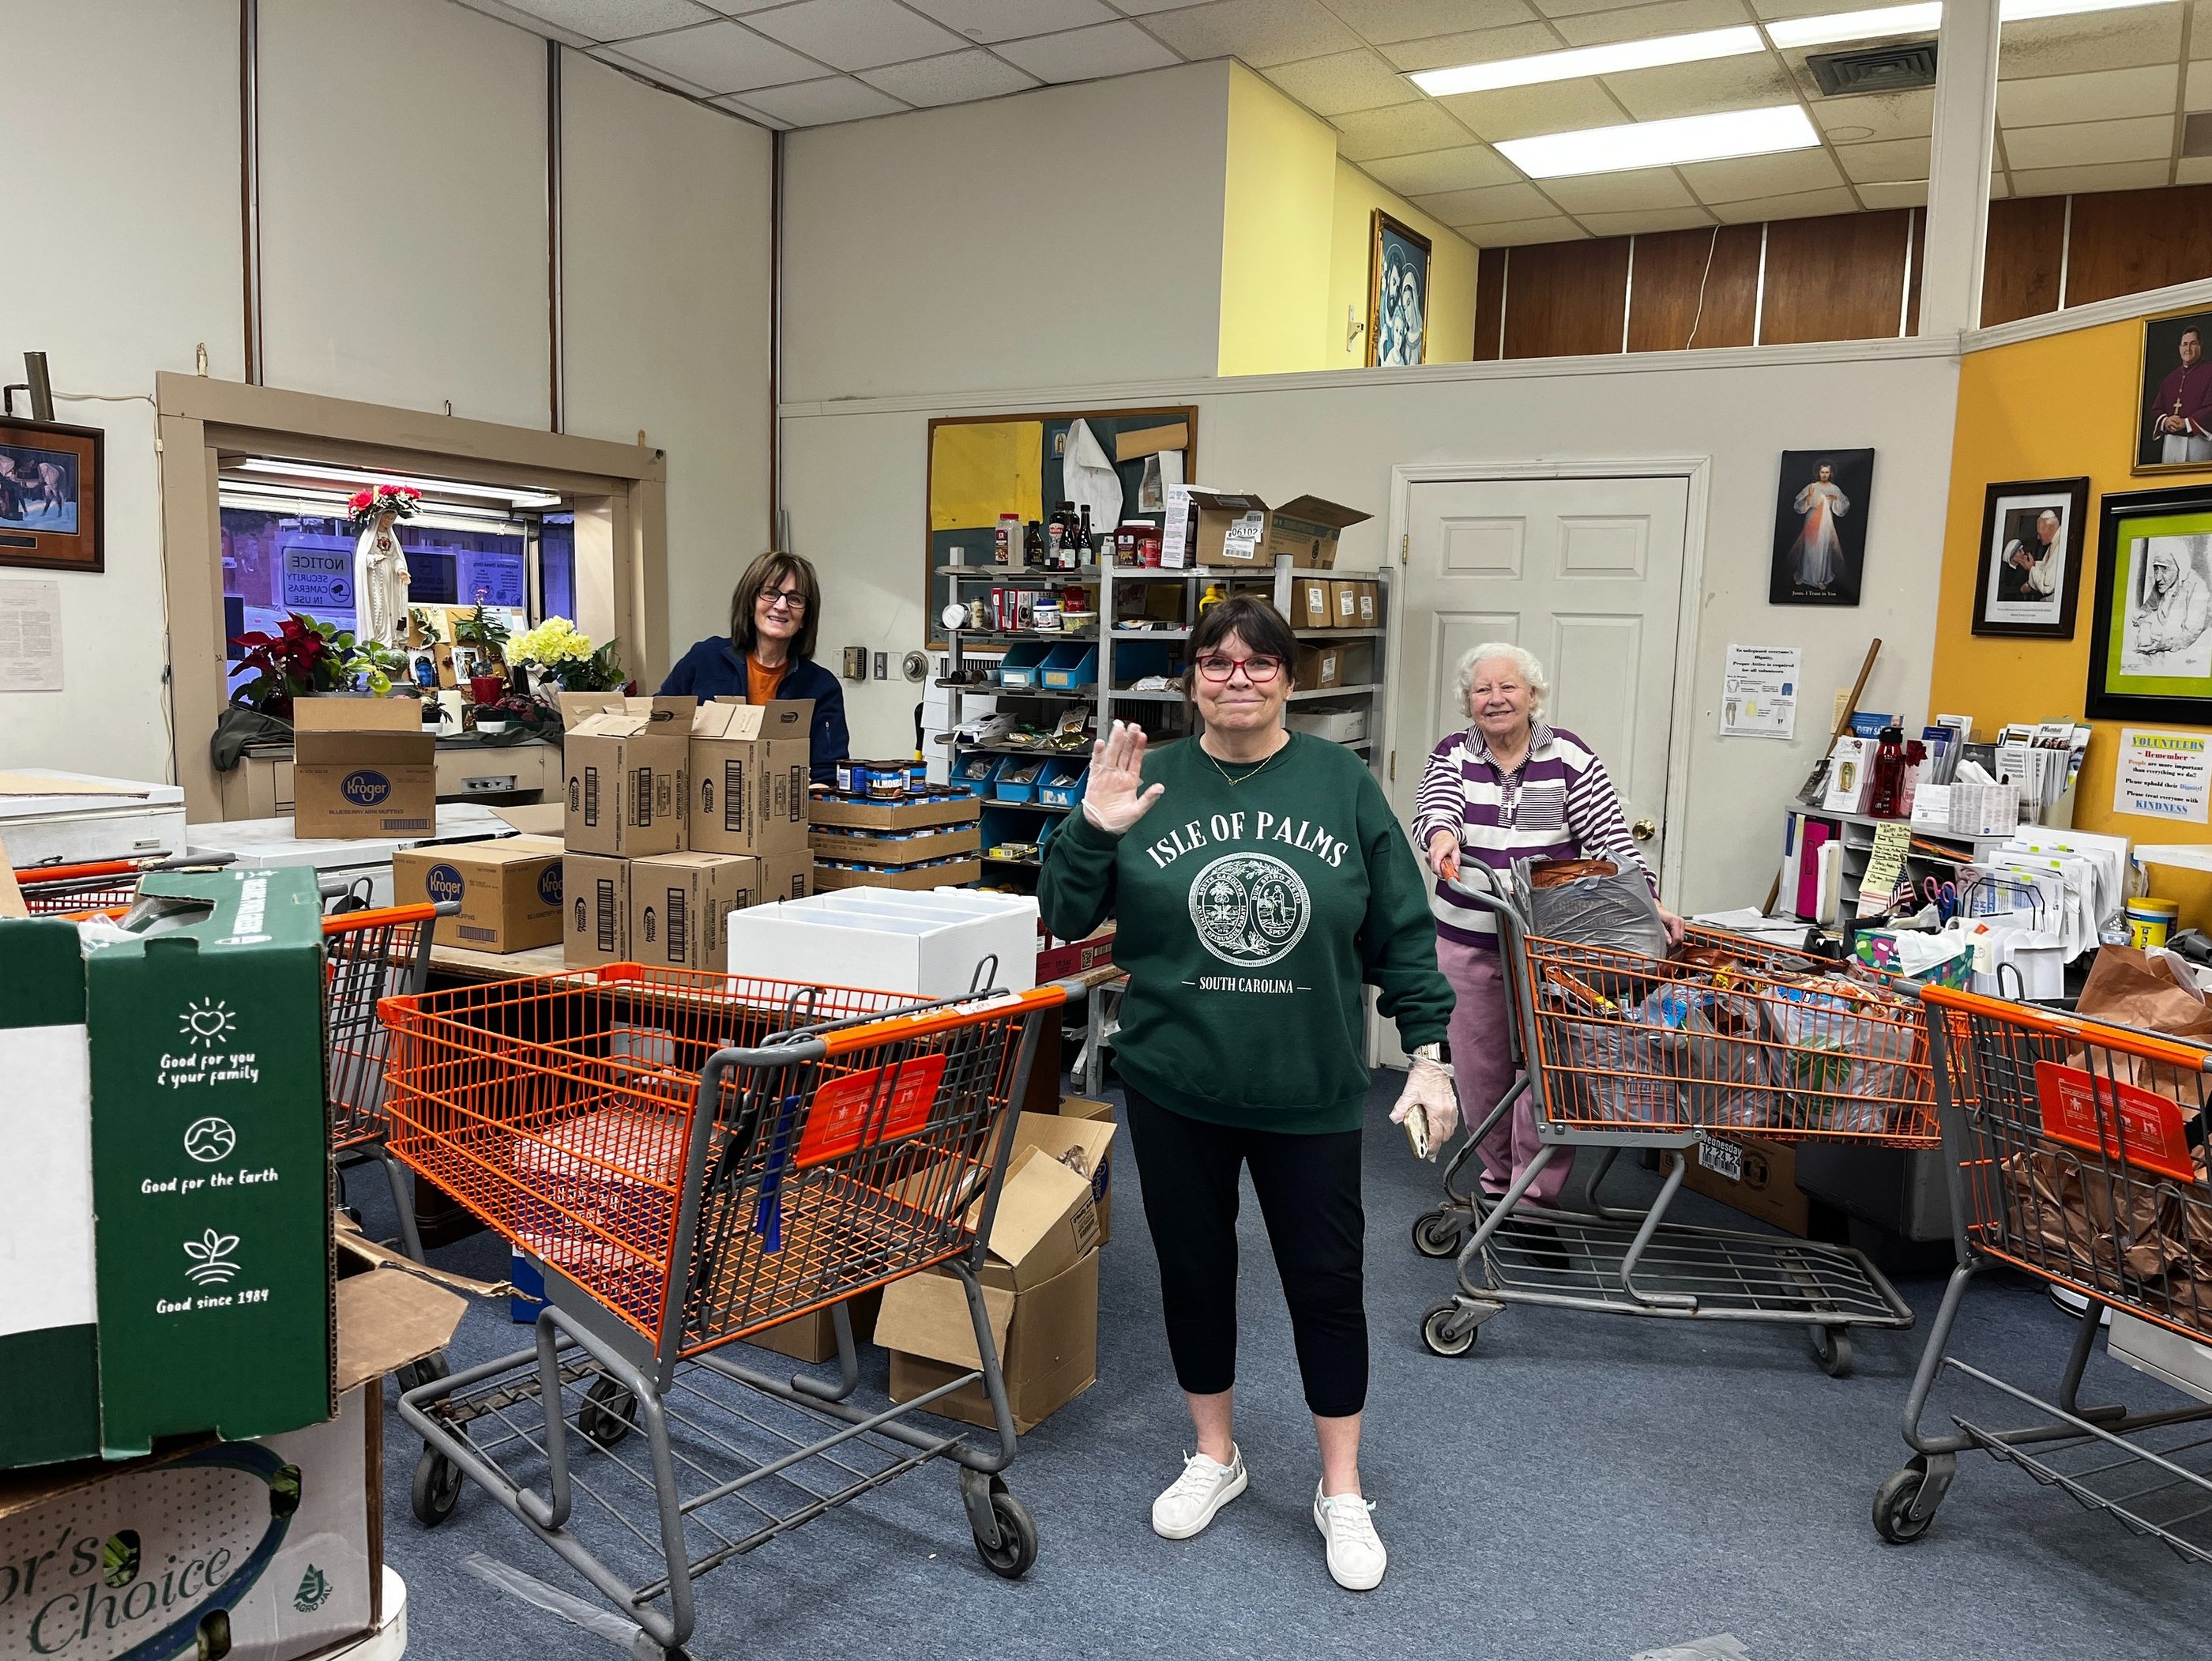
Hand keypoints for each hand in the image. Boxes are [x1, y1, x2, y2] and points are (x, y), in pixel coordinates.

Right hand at [1081, 720, 1164, 834]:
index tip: (1142, 736)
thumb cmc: (1118, 821)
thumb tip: (1160, 788)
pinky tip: (1101, 743)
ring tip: (1119, 728)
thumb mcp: (1137, 811)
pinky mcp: (1094, 779)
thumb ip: (1148, 798)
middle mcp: (1118, 775)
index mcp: (1130, 781)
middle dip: (1128, 738)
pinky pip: (1096, 763)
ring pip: (1111, 754)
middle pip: (1124, 752)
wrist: (1100, 827)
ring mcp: (1106, 776)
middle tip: (1132, 725)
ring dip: (1115, 741)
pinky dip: (1098, 753)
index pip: (1136, 760)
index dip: (1139, 747)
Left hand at [1390, 1056, 1459, 1159]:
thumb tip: (1395, 1118)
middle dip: (1437, 1143)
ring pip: (1450, 1130)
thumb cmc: (1424, 1077)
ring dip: (1442, 1135)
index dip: (1432, 1148)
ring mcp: (1451, 1108)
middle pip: (1445, 1137)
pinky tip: (1438, 1125)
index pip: (1437, 1137)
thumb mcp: (1409, 1093)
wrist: (1433, 1065)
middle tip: (1427, 1145)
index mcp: (1437, 1112)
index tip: (1428, 1153)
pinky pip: (1453, 1122)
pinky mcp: (1453, 1104)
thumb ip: (1401, 1108)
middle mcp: (1447, 1112)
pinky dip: (1446, 1127)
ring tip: (1432, 1137)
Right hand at [1425, 828, 1461, 881]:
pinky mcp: (1427, 858)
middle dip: (1443, 872)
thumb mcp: (1456, 849)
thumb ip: (1456, 861)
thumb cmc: (1448, 841)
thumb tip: (1455, 870)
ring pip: (1433, 869)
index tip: (1447, 876)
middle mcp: (1432, 853)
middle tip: (1449, 870)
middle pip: (1435, 869)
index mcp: (1439, 851)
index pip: (1437, 865)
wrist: (1440, 835)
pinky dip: (1437, 867)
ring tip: (1445, 863)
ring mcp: (1428, 856)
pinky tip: (1441, 862)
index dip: (1441, 873)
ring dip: (1440, 869)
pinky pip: (1432, 866)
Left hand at [1659, 904, 1686, 945]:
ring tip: (1666, 936)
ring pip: (1681, 937)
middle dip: (1673, 942)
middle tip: (1665, 941)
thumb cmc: (1657, 914)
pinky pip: (1680, 934)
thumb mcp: (1658, 924)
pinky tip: (1668, 933)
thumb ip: (1664, 933)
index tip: (1666, 945)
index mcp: (1676, 921)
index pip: (1678, 938)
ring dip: (1674, 939)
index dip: (1672, 944)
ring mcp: (1682, 923)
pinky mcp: (1681, 924)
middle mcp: (1681, 922)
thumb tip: (1669, 942)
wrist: (1658, 909)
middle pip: (1681, 938)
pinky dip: (1674, 936)